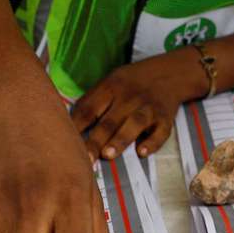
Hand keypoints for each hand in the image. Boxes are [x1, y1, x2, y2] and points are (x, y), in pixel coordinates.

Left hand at [71, 53, 201, 158]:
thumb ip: (93, 102)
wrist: (170, 73)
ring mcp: (149, 108)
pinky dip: (152, 142)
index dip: (76, 125)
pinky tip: (142, 152)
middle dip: (96, 140)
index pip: (90, 108)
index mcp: (111, 88)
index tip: (64, 143)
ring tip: (108, 155)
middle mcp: (129, 97)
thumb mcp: (110, 83)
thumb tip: (68, 126)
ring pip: (134, 123)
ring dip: (120, 139)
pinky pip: (160, 132)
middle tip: (84, 159)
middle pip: (110, 120)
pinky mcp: (165, 118)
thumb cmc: (131, 83)